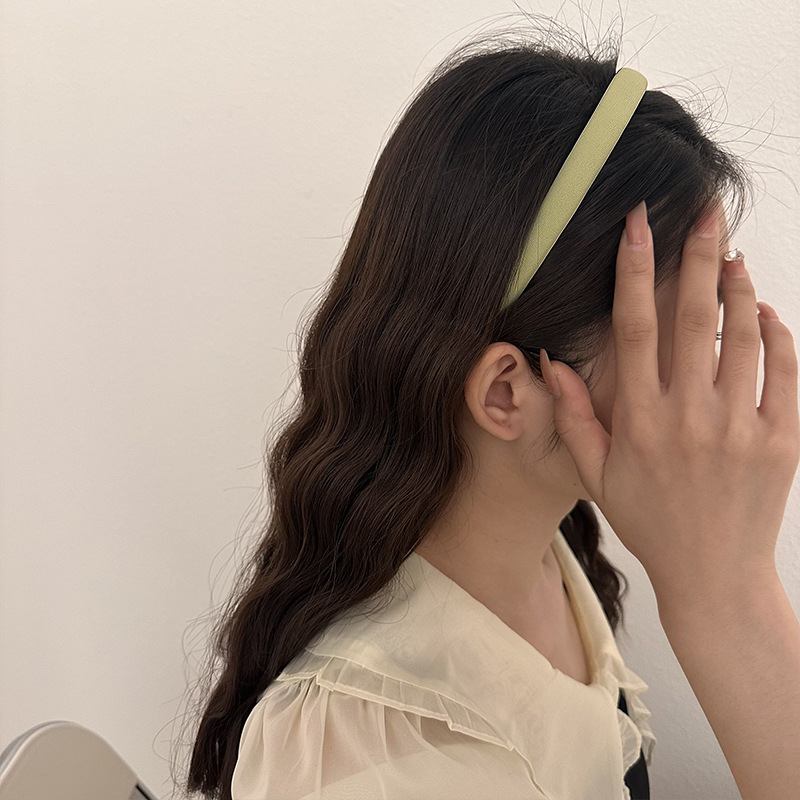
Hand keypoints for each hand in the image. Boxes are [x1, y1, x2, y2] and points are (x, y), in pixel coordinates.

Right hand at [540, 200, 799, 601]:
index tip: (638, 226)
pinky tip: (766, 310)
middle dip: (696, 257)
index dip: (634, 272)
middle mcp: (690, 418)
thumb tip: (550, 361)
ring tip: (731, 253)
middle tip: (705, 212)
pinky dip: (780, 335)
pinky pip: (786, 374)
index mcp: (641, 423)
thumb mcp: (597, 476)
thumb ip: (575, 416)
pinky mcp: (781, 441)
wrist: (713, 575)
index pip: (635, 331)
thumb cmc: (649, 522)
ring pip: (745, 338)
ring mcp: (741, 428)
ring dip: (738, 288)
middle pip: (694, 320)